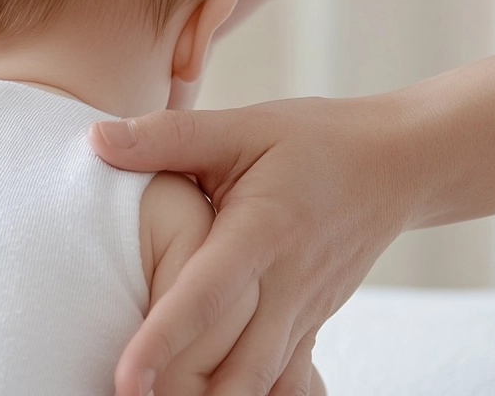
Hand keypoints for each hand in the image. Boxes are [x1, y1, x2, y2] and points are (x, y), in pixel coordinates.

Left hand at [91, 95, 420, 395]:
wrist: (399, 165)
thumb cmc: (315, 141)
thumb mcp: (244, 126)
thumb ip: (169, 137)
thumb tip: (95, 139)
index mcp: (262, 233)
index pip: (205, 298)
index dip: (162, 340)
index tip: (125, 379)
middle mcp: (286, 286)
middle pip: (235, 366)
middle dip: (183, 395)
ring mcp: (303, 314)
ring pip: (259, 385)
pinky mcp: (310, 327)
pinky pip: (283, 383)